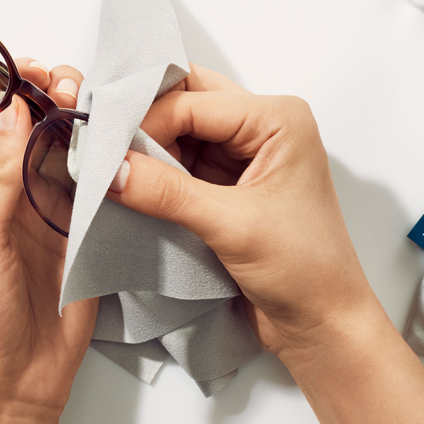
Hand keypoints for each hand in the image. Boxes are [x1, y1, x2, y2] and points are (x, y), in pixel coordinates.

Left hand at [0, 58, 97, 412]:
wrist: (11, 382)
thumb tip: (16, 111)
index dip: (10, 89)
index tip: (34, 69)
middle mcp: (7, 193)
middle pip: (31, 128)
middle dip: (51, 99)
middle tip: (73, 89)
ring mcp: (46, 212)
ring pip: (66, 152)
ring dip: (81, 126)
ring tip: (99, 108)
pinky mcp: (80, 233)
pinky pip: (94, 187)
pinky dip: (105, 163)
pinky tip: (117, 144)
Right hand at [106, 65, 379, 363]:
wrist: (322, 323)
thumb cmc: (306, 271)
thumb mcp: (232, 226)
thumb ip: (167, 193)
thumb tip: (111, 169)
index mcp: (278, 120)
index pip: (193, 100)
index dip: (145, 121)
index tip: (105, 149)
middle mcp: (263, 128)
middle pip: (186, 102)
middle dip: (143, 123)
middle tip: (102, 147)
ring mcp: (244, 156)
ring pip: (179, 132)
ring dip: (146, 150)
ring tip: (111, 172)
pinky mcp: (228, 186)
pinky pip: (181, 163)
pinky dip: (155, 173)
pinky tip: (131, 188)